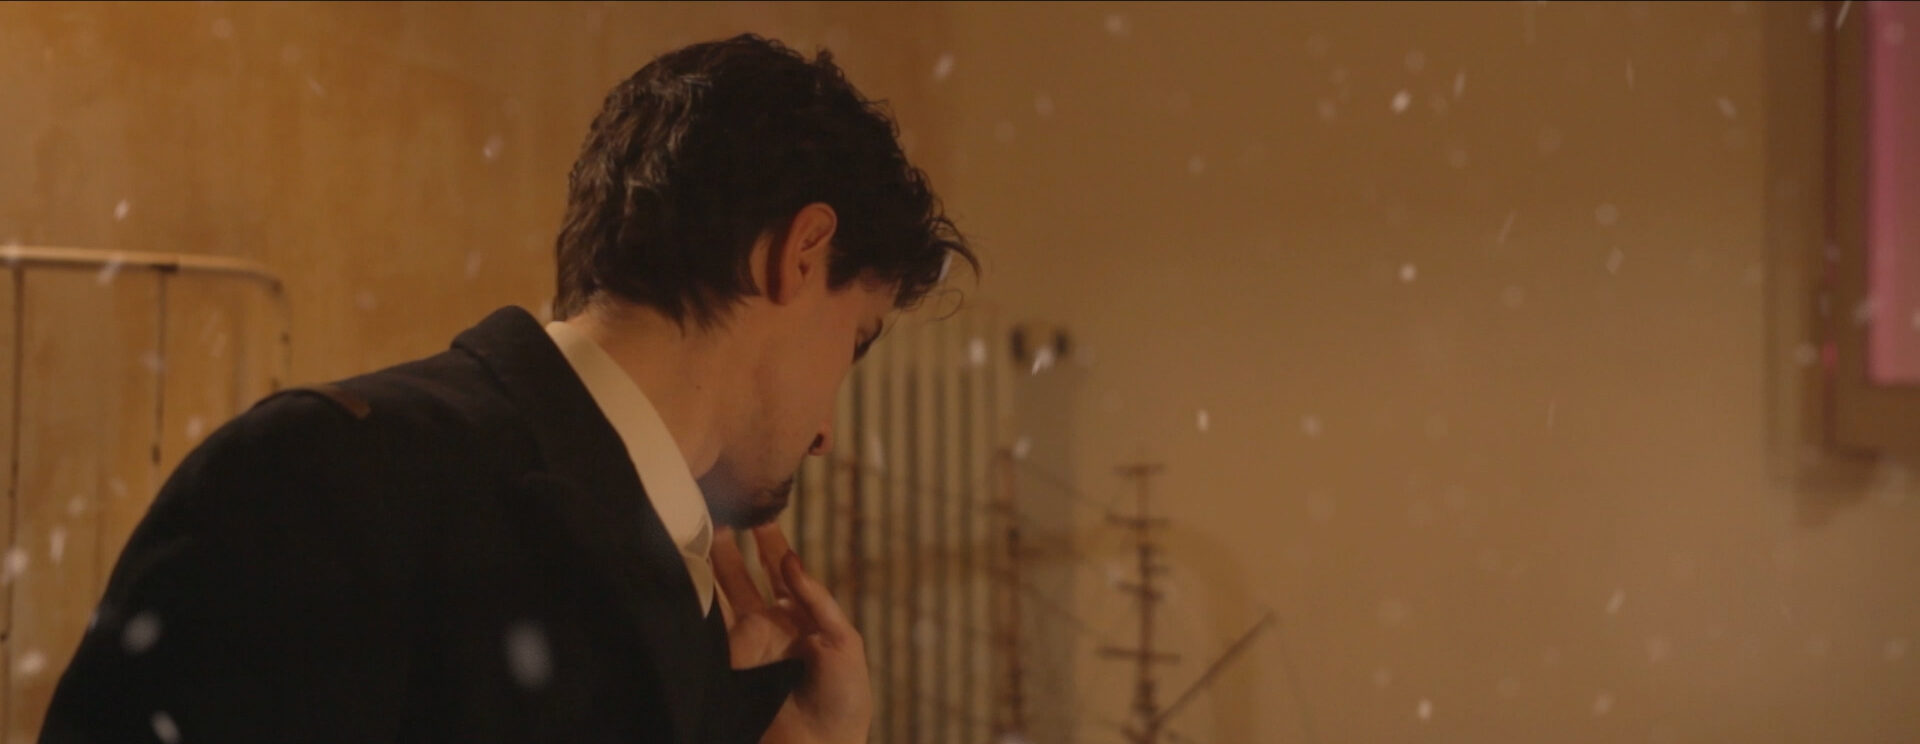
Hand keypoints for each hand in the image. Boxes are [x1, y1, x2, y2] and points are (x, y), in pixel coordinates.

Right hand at [711, 525, 870, 743]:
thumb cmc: (843, 699)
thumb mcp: (843, 642)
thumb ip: (816, 599)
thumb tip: (790, 558)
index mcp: (800, 619)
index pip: (780, 571)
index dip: (769, 541)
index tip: (757, 511)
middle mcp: (768, 628)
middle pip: (742, 577)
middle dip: (729, 546)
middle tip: (715, 510)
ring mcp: (744, 646)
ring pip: (720, 596)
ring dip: (708, 566)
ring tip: (694, 530)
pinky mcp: (726, 664)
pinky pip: (708, 628)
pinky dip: (695, 602)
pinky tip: (684, 573)